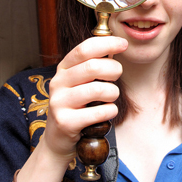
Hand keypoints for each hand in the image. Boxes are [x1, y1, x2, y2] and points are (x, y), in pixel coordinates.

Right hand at [43, 36, 127, 161]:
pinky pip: (98, 112)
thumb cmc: (78, 104)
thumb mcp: (81, 80)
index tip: (123, 44)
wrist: (59, 137)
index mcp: (63, 67)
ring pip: (98, 90)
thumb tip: (119, 44)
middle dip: (113, 69)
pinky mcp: (65, 122)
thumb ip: (95, 63)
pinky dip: (110, 111)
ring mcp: (59, 102)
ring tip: (110, 97)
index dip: (107, 43)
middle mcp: (58, 82)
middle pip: (93, 67)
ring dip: (113, 93)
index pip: (84, 49)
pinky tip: (108, 111)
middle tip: (117, 76)